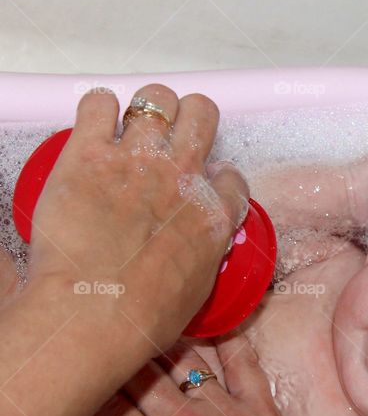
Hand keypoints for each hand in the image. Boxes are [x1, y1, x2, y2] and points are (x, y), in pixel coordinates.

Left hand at [26, 84, 249, 354]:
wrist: (93, 312)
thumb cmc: (143, 317)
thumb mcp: (197, 291)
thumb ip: (202, 256)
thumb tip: (195, 251)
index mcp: (213, 214)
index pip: (232, 177)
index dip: (217, 178)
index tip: (203, 185)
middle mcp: (182, 177)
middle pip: (202, 114)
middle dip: (191, 120)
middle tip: (174, 137)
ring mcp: (137, 160)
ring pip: (157, 98)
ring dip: (147, 108)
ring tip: (133, 126)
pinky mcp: (88, 153)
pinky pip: (98, 104)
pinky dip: (98, 108)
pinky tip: (95, 123)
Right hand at [92, 331, 317, 415]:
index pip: (105, 409)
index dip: (88, 390)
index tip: (79, 378)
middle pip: (139, 376)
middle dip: (119, 356)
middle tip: (107, 338)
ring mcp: (226, 411)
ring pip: (183, 359)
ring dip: (162, 340)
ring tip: (146, 322)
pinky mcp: (261, 407)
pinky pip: (242, 361)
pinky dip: (227, 338)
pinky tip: (213, 319)